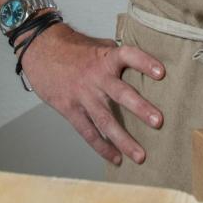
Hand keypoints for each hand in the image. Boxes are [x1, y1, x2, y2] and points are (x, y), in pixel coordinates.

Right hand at [18, 21, 165, 166]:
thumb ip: (115, 55)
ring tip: (140, 155)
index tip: (161, 73)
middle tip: (158, 122)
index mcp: (105, 56)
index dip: (145, 63)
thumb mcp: (96, 44)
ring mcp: (82, 95)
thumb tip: (137, 64)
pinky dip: (101, 146)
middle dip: (140, 108)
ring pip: (105, 120)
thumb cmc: (72, 47)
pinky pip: (87, 131)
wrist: (40, 49)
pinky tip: (116, 158)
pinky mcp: (69, 108)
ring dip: (123, 139)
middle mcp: (96, 76)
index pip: (129, 55)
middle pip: (121, 93)